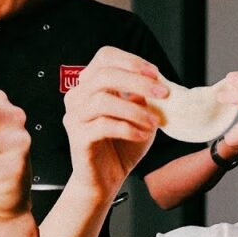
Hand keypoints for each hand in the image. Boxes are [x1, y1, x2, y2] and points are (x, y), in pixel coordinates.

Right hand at [62, 46, 165, 199]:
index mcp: (91, 85)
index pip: (105, 57)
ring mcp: (74, 117)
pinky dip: (128, 128)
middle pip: (104, 75)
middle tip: (163, 93)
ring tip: (153, 122)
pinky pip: (103, 126)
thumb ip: (143, 96)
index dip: (132, 61)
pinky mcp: (77, 137)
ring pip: (103, 100)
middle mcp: (78, 97)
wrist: (105, 179)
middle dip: (138, 81)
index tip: (156, 73)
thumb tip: (156, 80)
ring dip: (135, 110)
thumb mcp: (139, 115)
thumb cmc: (120, 147)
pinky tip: (142, 135)